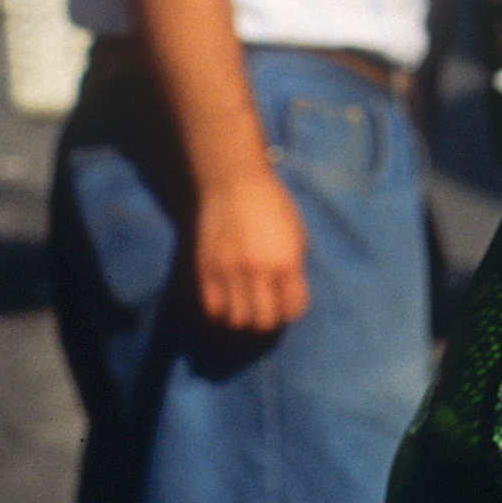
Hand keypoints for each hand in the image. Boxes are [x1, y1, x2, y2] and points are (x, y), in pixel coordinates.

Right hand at [191, 162, 309, 330]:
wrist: (232, 181)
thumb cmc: (270, 204)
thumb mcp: (295, 233)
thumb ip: (293, 267)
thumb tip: (288, 294)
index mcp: (287, 262)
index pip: (293, 309)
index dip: (291, 309)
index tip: (286, 302)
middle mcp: (259, 271)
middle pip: (264, 321)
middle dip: (268, 319)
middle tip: (265, 308)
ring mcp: (230, 271)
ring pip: (237, 320)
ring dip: (243, 318)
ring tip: (244, 306)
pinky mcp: (206, 268)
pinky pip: (212, 308)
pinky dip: (221, 312)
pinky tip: (226, 301)